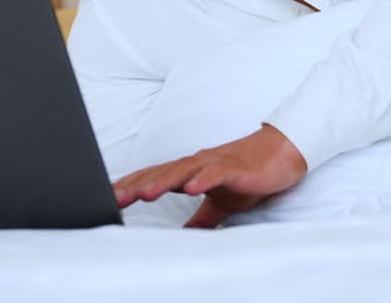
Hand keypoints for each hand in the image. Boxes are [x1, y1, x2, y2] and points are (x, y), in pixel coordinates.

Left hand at [112, 124, 306, 227]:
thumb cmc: (247, 175)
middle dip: (137, 185)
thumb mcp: (220, 204)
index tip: (109, 198)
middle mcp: (197, 164)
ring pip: (183, 171)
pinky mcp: (234, 168)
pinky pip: (216, 173)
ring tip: (145, 194)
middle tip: (114, 197)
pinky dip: (202, 180)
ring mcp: (214, 163)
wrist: (281, 154)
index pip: (155, 177)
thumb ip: (201, 218)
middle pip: (161, 173)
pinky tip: (191, 188)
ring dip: (163, 181)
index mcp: (190, 172)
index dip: (132, 186)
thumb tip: (186, 235)